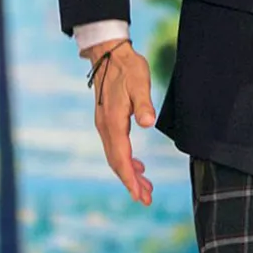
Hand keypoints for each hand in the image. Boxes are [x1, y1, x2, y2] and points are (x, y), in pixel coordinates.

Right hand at [84, 38, 155, 205]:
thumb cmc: (127, 67)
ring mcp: (104, 124)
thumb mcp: (140, 82)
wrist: (109, 53)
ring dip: (129, 173)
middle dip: (131, 182)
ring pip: (115, 156)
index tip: (140, 195)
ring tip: (145, 187)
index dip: (130, 179)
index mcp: (113, 122)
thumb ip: (144, 104)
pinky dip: (126, 160)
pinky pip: (115, 147)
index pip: (121, 158)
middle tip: (146, 199)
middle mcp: (105, 127)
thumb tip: (148, 123)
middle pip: (116, 162)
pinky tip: (138, 165)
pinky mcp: (107, 120)